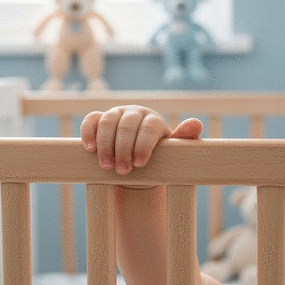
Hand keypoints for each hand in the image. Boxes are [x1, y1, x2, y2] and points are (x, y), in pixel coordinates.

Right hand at [80, 105, 202, 175]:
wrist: (138, 161)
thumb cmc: (158, 157)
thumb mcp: (172, 152)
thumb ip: (183, 139)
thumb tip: (196, 124)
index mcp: (154, 120)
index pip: (148, 127)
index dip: (143, 145)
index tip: (140, 165)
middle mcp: (135, 113)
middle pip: (126, 125)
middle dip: (123, 149)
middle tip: (122, 171)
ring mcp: (116, 114)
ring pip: (108, 122)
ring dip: (105, 144)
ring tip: (106, 166)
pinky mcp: (99, 119)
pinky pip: (91, 120)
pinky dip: (88, 132)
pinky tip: (89, 148)